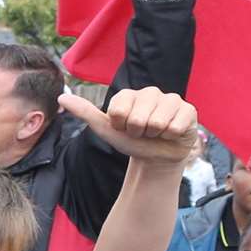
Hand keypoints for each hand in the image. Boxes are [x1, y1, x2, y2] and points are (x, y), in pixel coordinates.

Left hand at [59, 87, 196, 164]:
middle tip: (142, 133)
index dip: (120, 127)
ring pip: (157, 122)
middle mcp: (150, 92)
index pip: (118, 111)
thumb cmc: (131, 141)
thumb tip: (61, 96)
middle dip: (138, 133)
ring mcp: (172, 99)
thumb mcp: (105, 129)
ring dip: (155, 135)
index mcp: (129, 94)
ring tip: (156, 133)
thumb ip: (85, 112)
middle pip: (138, 118)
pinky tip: (171, 133)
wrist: (155, 158)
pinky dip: (171, 136)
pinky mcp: (189, 110)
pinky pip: (176, 126)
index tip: (125, 129)